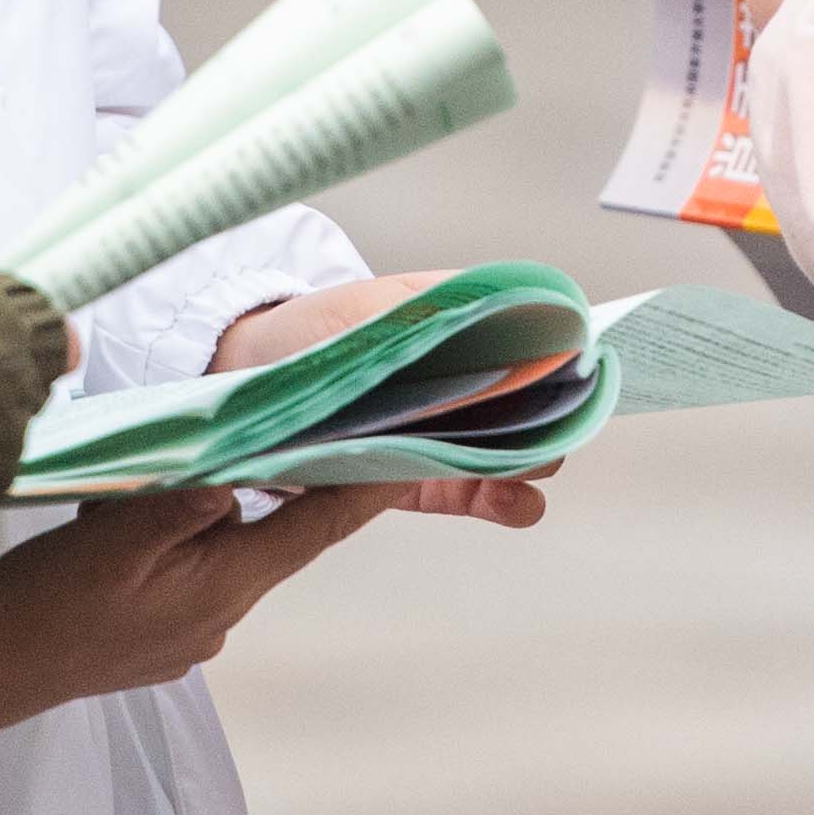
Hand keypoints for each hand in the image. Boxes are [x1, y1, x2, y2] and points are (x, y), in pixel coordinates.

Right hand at [0, 486, 393, 743]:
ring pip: (221, 549)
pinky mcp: (162, 640)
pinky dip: (170, 546)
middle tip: (233, 450)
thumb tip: (242, 478)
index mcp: (225, 588)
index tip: (413, 450)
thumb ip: (187, 502)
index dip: (366, 487)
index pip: (318, 530)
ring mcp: (193, 634)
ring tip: (130, 508)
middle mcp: (223, 617)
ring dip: (198, 517)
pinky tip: (117, 540)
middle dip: (259, 487)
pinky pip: (187, 574)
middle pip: (269, 534)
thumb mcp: (113, 535)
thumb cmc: (44, 603)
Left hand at [210, 276, 555, 527]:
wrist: (234, 388)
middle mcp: (456, 377)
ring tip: (529, 470)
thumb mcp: (380, 309)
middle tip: (549, 426)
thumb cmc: (304, 335)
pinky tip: (519, 504)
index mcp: (454, 323)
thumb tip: (537, 311)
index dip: (561, 354)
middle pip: (531, 397)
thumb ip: (453, 312)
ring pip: (510, 448)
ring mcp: (439, 427)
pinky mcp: (414, 476)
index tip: (578, 371)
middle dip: (549, 414)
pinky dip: (500, 498)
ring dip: (530, 459)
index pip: (532, 334)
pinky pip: (470, 489)